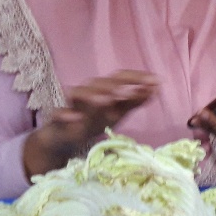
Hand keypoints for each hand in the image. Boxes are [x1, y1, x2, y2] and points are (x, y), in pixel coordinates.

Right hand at [24, 70, 158, 176]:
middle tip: (131, 91)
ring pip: (78, 93)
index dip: (136, 77)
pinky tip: (75, 118)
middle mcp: (87, 93)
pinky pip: (59, 114)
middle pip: (99, 83)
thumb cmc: (93, 120)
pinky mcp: (58, 119)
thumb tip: (156, 88)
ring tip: (108, 100)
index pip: (119, 78)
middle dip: (116, 86)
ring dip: (93, 95)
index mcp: (103, 90)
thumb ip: (134, 101)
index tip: (156, 81)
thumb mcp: (117, 112)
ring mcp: (72, 105)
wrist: (64, 138)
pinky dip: (66, 114)